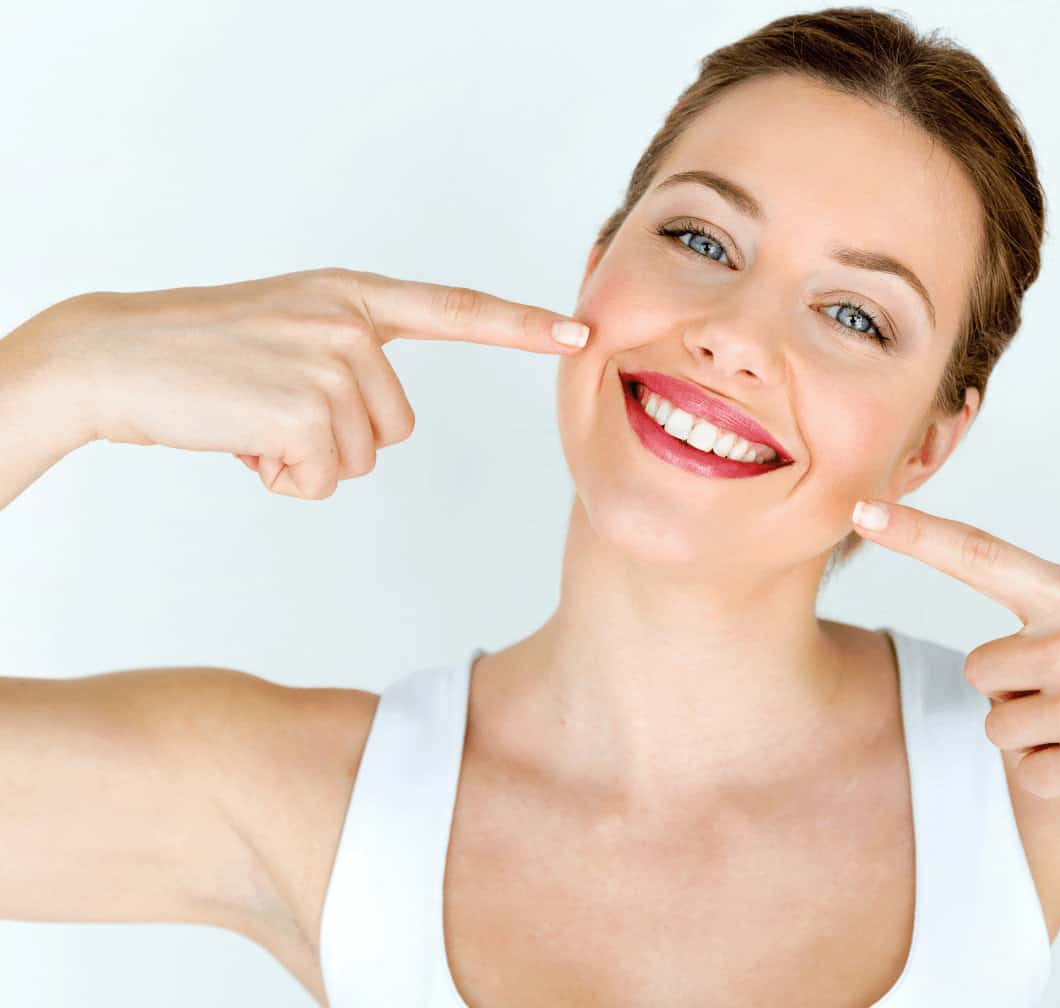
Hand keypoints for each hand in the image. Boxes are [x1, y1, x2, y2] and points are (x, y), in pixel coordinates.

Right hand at [33, 267, 590, 499]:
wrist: (114, 358)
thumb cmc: (200, 354)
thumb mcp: (288, 328)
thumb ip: (349, 353)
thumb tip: (382, 423)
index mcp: (352, 296)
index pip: (454, 309)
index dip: (520, 325)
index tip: (579, 332)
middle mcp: (350, 323)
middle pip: (398, 426)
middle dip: (337, 437)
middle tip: (269, 407)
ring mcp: (330, 362)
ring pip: (364, 457)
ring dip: (308, 458)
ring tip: (251, 418)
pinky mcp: (304, 408)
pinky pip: (325, 479)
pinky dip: (283, 478)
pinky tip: (241, 440)